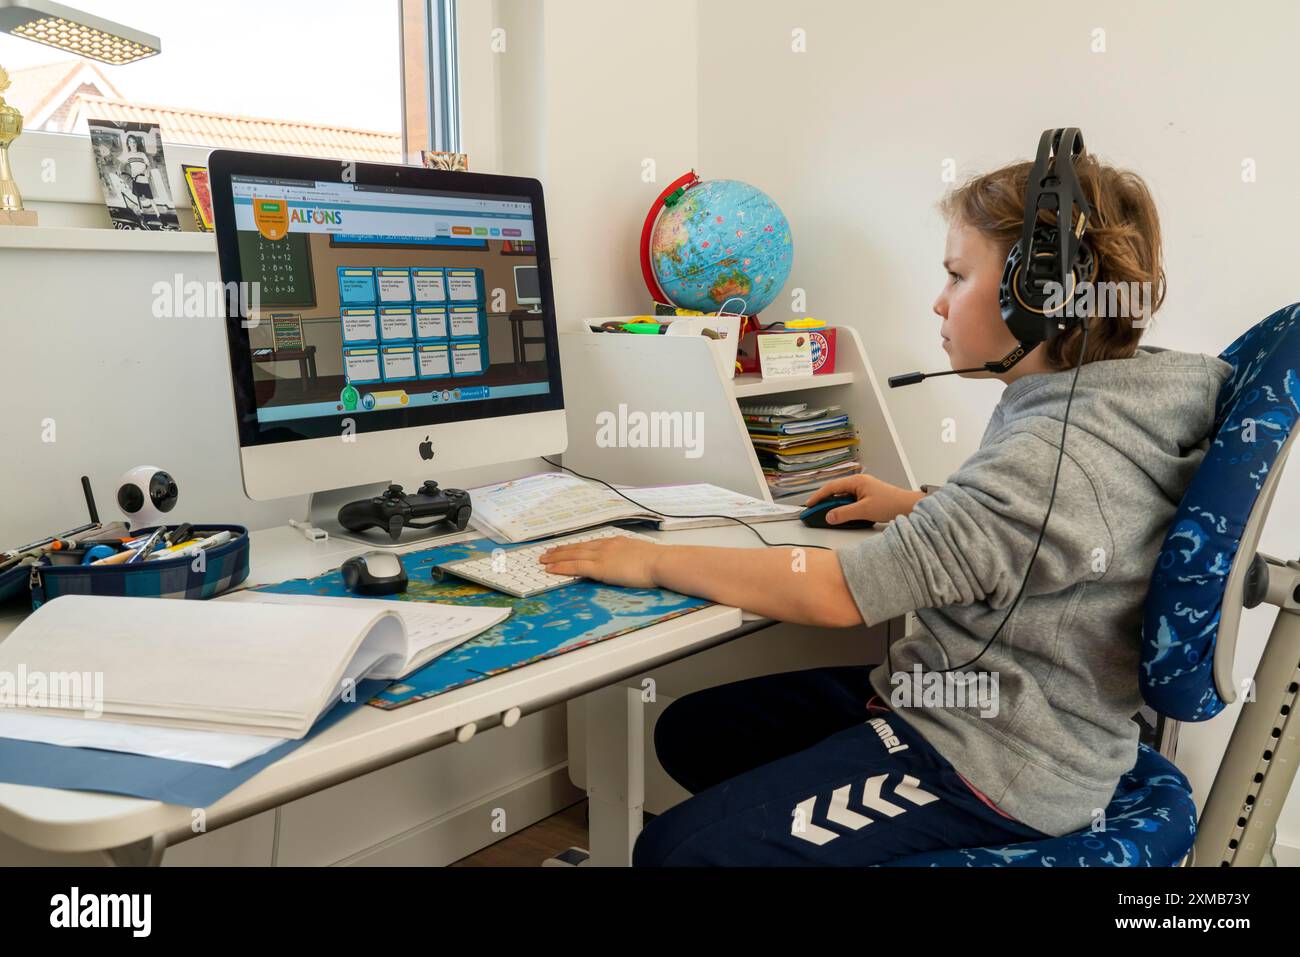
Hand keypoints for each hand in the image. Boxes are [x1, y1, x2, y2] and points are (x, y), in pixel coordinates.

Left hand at [539, 535, 662, 588]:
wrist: (660, 562)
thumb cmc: (658, 561)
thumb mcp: (642, 554)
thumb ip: (631, 557)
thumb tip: (630, 563)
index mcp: (616, 542)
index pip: (591, 544)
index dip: (577, 546)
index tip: (567, 548)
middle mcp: (606, 546)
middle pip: (578, 547)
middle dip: (561, 550)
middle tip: (548, 552)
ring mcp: (601, 556)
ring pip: (572, 555)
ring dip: (556, 557)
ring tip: (544, 560)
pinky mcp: (599, 568)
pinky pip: (575, 566)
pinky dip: (561, 567)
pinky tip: (551, 569)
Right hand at [804, 474, 921, 524]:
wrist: (909, 507)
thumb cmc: (891, 504)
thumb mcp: (864, 510)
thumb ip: (844, 513)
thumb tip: (829, 516)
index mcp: (857, 481)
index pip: (831, 488)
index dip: (818, 497)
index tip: (808, 505)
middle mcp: (859, 483)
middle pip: (836, 492)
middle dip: (824, 502)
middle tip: (814, 512)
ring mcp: (864, 490)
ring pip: (843, 498)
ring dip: (835, 506)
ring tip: (826, 515)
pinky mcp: (868, 497)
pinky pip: (851, 502)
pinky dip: (844, 508)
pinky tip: (842, 516)